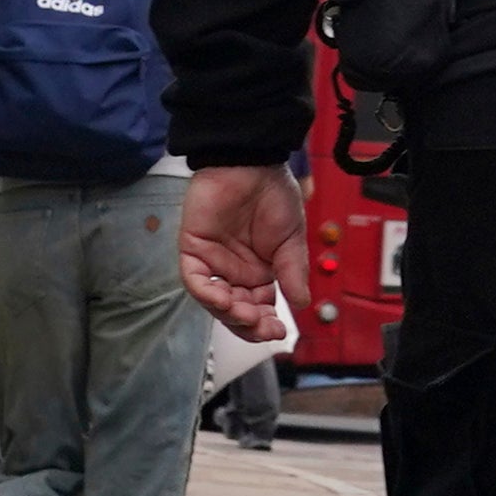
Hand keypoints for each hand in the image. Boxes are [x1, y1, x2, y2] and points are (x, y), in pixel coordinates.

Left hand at [181, 164, 305, 340]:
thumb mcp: (292, 239)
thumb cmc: (273, 195)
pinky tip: (223, 299)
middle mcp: (235, 271)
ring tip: (246, 315)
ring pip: (214, 301)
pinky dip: (207, 294)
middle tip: (264, 327)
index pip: (259, 308)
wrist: (252, 162)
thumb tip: (302, 304)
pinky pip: (195, 280)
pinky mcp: (193, 249)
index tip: (279, 332)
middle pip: (236, 310)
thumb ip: (292, 272)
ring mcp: (213, 262)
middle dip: (249, 324)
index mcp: (260, 271)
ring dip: (229, 314)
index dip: (266, 324)